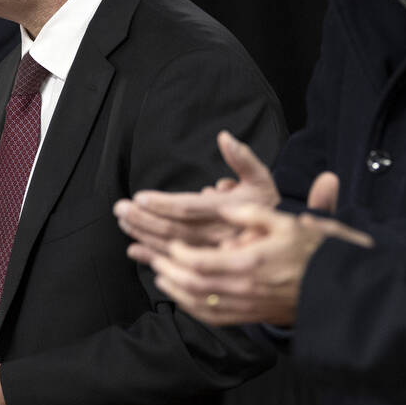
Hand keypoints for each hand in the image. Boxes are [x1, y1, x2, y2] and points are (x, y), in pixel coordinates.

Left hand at [116, 130, 281, 262]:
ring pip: (172, 248)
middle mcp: (218, 236)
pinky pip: (176, 265)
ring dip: (144, 235)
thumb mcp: (262, 179)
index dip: (162, 204)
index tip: (140, 197)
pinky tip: (135, 250)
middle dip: (145, 219)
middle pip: (174, 229)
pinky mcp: (207, 267)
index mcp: (227, 212)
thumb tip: (224, 137)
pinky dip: (153, 257)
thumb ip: (242, 158)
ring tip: (124, 223)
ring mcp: (211, 255)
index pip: (189, 208)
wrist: (284, 249)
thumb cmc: (269, 209)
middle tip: (121, 208)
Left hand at [150, 202, 372, 326]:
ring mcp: (248, 306)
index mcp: (251, 263)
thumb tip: (221, 207)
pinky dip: (193, 309)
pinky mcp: (252, 316)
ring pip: (200, 304)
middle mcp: (245, 289)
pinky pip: (215, 318)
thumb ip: (251, 215)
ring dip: (176, 291)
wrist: (337, 288)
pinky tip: (184, 299)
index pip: (202, 262)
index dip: (180, 255)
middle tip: (155, 258)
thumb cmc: (313, 251)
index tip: (170, 243)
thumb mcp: (286, 222)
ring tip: (160, 276)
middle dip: (170, 272)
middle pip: (194, 285)